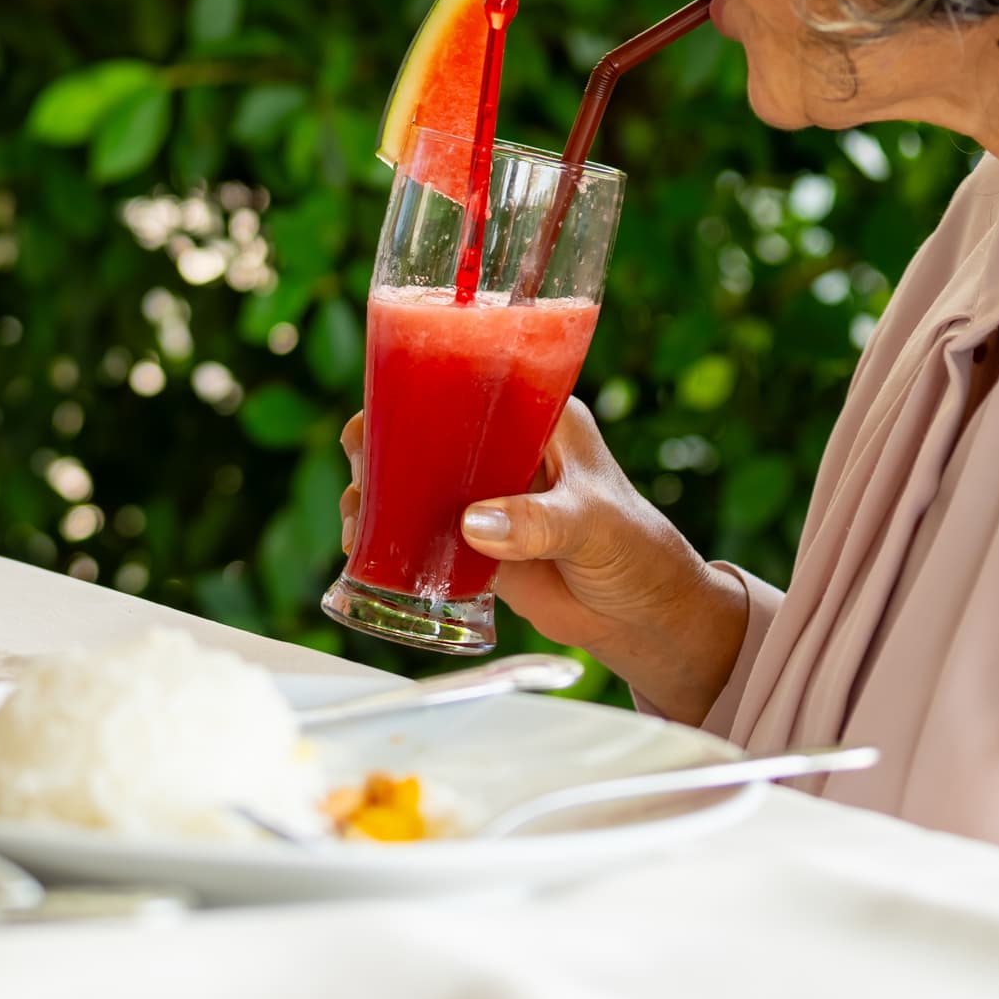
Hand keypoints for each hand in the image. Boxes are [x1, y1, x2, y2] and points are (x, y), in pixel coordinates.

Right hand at [339, 394, 747, 721]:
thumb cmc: (638, 550)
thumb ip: (537, 523)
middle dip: (385, 440)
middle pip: (429, 427)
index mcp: (538, 415)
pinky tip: (362, 544)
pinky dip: (389, 534)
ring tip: (355, 512)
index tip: (382, 401)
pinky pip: (421, 528)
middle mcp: (504, 445)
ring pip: (417, 478)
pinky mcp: (474, 539)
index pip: (472, 381)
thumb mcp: (591, 524)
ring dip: (378, 489)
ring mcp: (486, 493)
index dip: (422, 384)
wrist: (643, 617)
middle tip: (359, 460)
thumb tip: (473, 524)